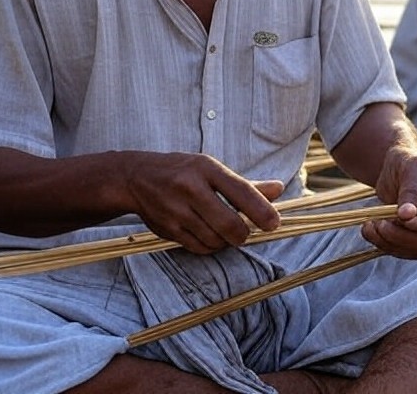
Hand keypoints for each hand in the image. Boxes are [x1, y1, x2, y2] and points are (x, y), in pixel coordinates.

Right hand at [123, 151, 282, 254]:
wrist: (137, 178)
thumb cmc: (184, 172)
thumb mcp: (213, 170)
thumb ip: (246, 184)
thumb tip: (279, 189)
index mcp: (207, 169)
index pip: (241, 191)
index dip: (261, 210)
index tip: (274, 223)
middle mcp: (191, 188)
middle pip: (229, 224)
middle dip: (243, 234)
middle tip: (246, 232)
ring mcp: (177, 210)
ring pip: (215, 239)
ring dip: (227, 241)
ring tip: (226, 231)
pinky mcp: (167, 229)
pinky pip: (199, 248)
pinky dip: (211, 247)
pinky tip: (211, 236)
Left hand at [361, 144, 416, 258]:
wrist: (395, 170)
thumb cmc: (408, 163)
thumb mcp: (411, 168)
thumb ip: (412, 190)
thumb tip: (407, 215)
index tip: (405, 219)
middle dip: (403, 235)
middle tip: (380, 223)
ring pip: (414, 250)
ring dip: (389, 242)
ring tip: (371, 224)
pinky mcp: (414, 242)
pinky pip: (401, 251)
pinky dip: (382, 244)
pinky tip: (368, 229)